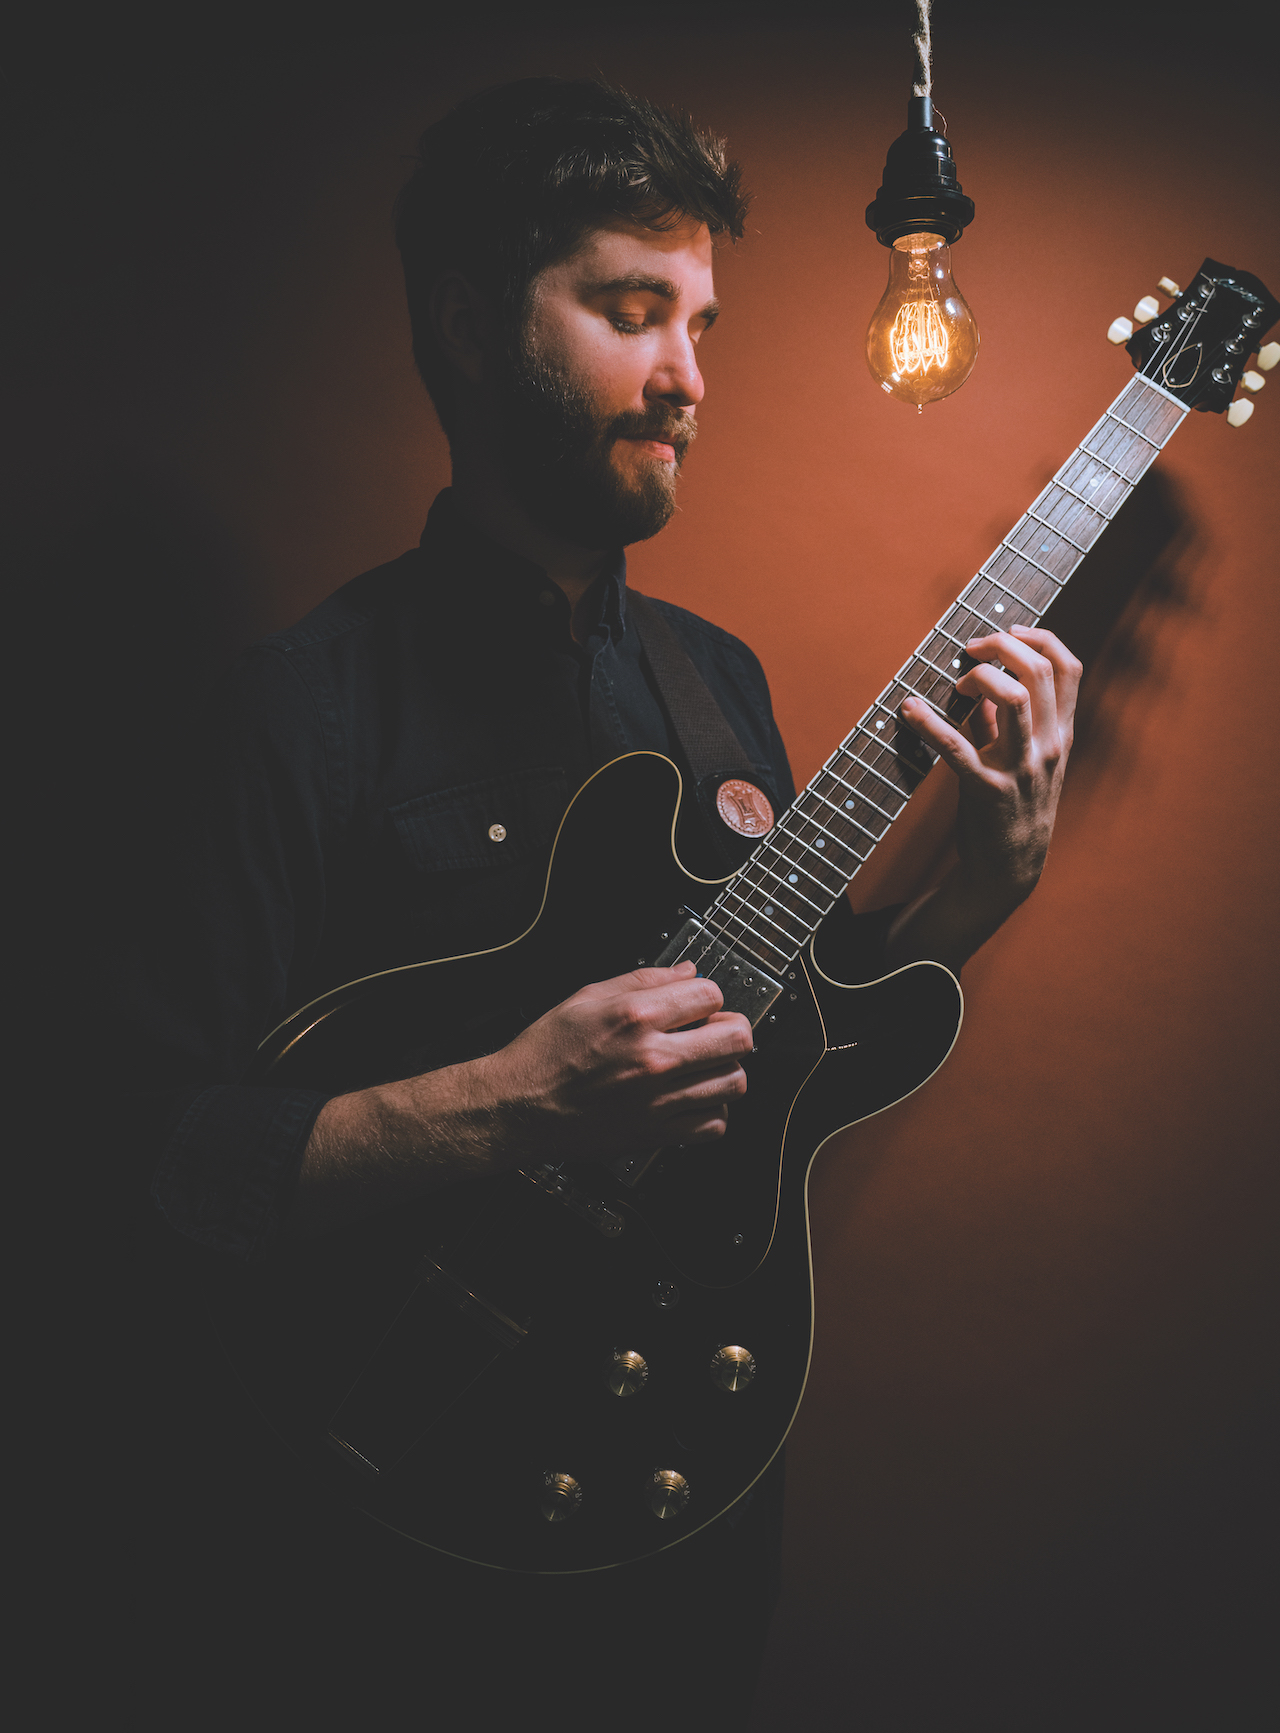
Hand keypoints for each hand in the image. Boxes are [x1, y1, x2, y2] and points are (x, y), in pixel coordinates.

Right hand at [476, 960, 752, 1162]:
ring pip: (734, 1082)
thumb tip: (687, 972)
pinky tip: (694, 1099)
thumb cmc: (545, 1053)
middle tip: (715, 1032)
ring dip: (725, 1069)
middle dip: (732, 1028)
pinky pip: (714, 1125)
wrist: (519, 1107)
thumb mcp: (587, 998)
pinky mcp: (656, 1133)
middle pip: (737, 1039)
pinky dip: (712, 1111)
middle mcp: (653, 1058)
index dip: (709, 995)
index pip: (711, 994)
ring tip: (705, 1066)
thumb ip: (644, 980)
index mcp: (636, 1017)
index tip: (699, 1003)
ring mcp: (659, 1099)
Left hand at [900, 624, 1082, 916]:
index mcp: (1060, 735)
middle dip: (1002, 647)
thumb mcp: (1023, 760)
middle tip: (971, 650)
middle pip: (1039, 671)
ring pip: (1014, 699)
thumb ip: (1006, 722)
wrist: (1010, 867)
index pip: (1068, 668)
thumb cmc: (1012, 807)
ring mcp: (1020, 768)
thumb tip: (982, 685)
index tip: (1008, 632)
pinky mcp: (986, 790)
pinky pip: (956, 747)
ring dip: (980, 677)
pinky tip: (908, 709)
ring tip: (958, 682)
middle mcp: (1047, 746)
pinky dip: (929, 723)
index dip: (1039, 638)